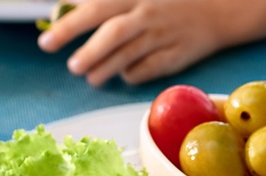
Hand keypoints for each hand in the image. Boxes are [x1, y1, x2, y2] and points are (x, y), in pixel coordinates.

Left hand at [37, 0, 223, 85]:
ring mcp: (163, 36)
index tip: (47, 43)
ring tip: (90, 78)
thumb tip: (69, 7)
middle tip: (70, 66)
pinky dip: (133, 74)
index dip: (68, 27)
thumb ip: (109, 2)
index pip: (95, 9)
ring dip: (106, 69)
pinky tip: (124, 75)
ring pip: (129, 55)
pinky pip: (149, 69)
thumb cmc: (170, 0)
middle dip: (87, 52)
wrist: (218, 9)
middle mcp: (148, 14)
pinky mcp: (176, 56)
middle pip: (112, 33)